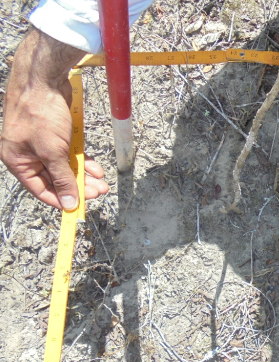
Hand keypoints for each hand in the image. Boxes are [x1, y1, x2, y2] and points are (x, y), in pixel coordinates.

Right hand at [0, 29, 108, 210]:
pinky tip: (97, 169)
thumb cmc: (40, 114)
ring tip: (103, 184)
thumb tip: (68, 202)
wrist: (44, 80)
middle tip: (99, 193)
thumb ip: (62, 178)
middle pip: (56, 179)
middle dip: (79, 187)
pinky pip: (70, 154)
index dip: (61, 199)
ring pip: (66, 167)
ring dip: (85, 176)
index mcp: (19, 161)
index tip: (79, 207)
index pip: (41, 189)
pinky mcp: (56, 135)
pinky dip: (84, 161)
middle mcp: (29, 155)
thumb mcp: (52, 152)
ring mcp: (43, 144)